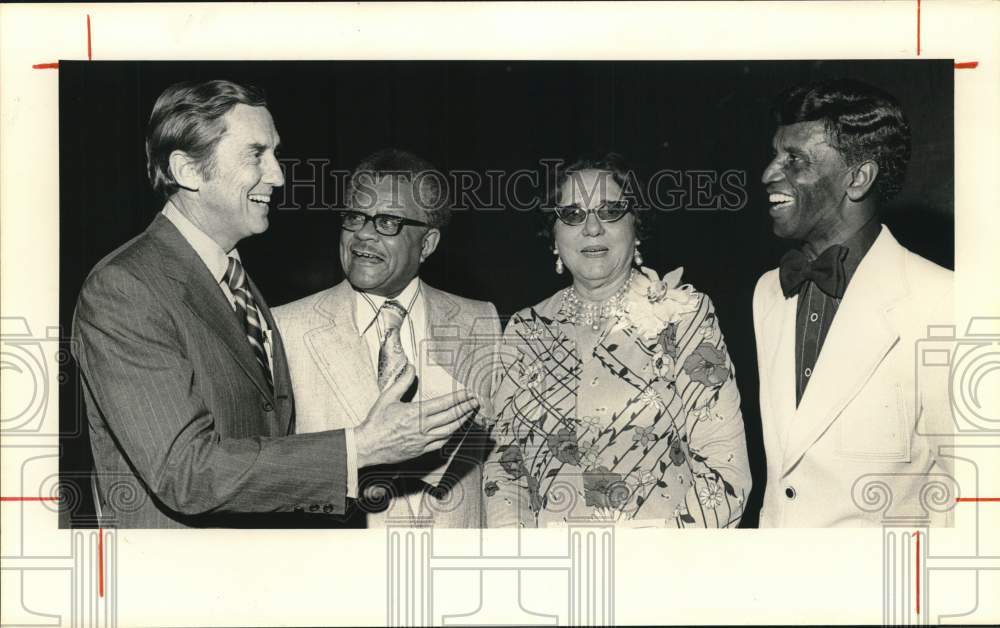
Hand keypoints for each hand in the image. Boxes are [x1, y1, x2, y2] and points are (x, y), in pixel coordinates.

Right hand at [355, 365, 479, 467]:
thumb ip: (402, 381)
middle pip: (451, 417)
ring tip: (469, 414)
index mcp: (415, 413)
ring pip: (450, 431)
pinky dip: (451, 435)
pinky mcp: (421, 450)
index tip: (468, 393)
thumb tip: (411, 367)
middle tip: (475, 402)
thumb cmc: (376, 422)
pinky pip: (442, 443)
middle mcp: (422, 427)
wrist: (368, 446)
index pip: (444, 404)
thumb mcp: (387, 397)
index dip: (459, 398)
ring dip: (462, 421)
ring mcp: (423, 441)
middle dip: (465, 408)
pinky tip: (455, 430)